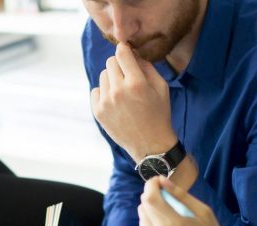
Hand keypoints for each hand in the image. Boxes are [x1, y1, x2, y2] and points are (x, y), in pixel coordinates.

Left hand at [90, 42, 176, 160]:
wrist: (151, 144)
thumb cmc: (159, 113)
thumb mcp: (161, 87)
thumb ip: (146, 66)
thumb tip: (131, 53)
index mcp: (136, 83)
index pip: (121, 53)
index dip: (124, 50)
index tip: (126, 52)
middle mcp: (118, 91)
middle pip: (110, 62)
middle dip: (120, 65)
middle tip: (128, 76)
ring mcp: (106, 102)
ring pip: (103, 76)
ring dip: (112, 79)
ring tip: (124, 92)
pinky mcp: (98, 112)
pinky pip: (96, 91)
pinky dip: (104, 93)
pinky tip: (115, 102)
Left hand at [137, 177, 237, 225]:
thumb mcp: (204, 213)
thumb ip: (182, 196)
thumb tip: (164, 181)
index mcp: (173, 224)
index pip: (150, 197)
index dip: (151, 185)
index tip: (158, 180)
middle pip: (143, 205)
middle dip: (151, 194)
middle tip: (165, 194)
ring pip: (141, 216)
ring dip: (150, 208)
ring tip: (167, 211)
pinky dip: (150, 221)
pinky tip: (164, 224)